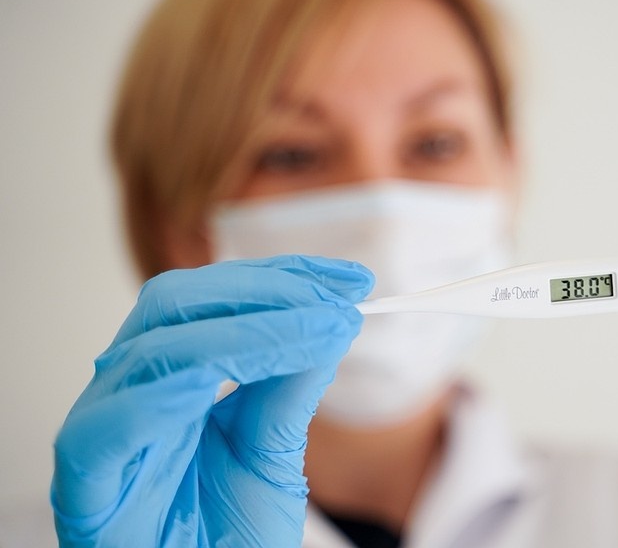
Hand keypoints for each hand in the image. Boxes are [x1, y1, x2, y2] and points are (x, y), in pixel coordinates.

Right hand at [51, 255, 373, 546]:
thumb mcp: (273, 455)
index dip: (281, 278)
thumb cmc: (227, 540)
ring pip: (151, 351)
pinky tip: (225, 381)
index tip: (350, 278)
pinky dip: (167, 394)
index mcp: (171, 379)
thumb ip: (292, 389)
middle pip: (175, 306)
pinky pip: (109, 427)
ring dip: (244, 331)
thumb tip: (333, 318)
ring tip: (318, 329)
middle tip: (336, 301)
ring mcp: (103, 435)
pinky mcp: (85, 486)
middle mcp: (131, 394)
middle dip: (265, 292)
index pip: (214, 299)